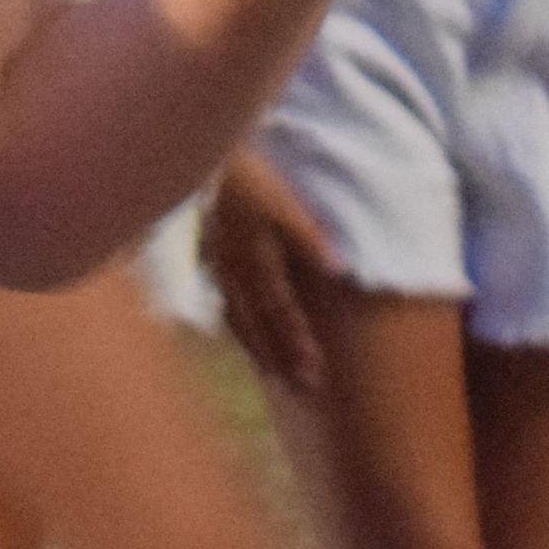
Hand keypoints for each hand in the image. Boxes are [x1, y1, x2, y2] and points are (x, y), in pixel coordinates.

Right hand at [199, 151, 344, 393]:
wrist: (206, 161)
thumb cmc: (252, 180)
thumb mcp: (286, 204)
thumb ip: (311, 239)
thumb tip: (341, 272)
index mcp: (256, 263)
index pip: (281, 314)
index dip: (297, 344)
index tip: (315, 372)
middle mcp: (235, 274)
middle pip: (260, 325)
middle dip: (282, 358)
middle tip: (303, 388)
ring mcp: (218, 268)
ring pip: (239, 319)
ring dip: (260, 349)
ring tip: (276, 374)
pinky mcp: (209, 258)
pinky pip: (224, 302)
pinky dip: (237, 327)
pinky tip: (241, 334)